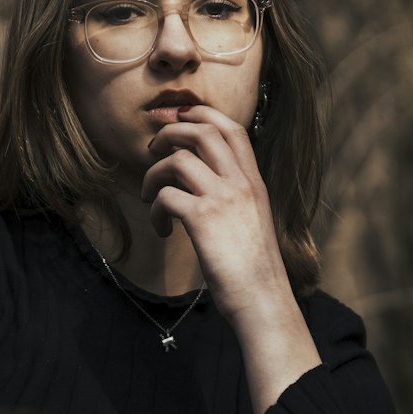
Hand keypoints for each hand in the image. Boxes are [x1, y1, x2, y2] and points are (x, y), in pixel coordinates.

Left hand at [141, 105, 289, 323]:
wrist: (263, 298)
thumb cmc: (255, 269)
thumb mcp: (252, 221)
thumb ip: (235, 198)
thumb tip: (202, 187)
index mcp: (254, 182)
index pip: (232, 128)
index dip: (201, 114)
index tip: (178, 119)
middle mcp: (241, 183)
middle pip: (202, 131)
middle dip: (170, 132)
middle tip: (152, 149)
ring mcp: (223, 199)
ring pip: (178, 160)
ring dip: (153, 174)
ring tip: (150, 195)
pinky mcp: (203, 219)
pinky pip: (165, 196)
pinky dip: (155, 210)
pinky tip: (162, 228)